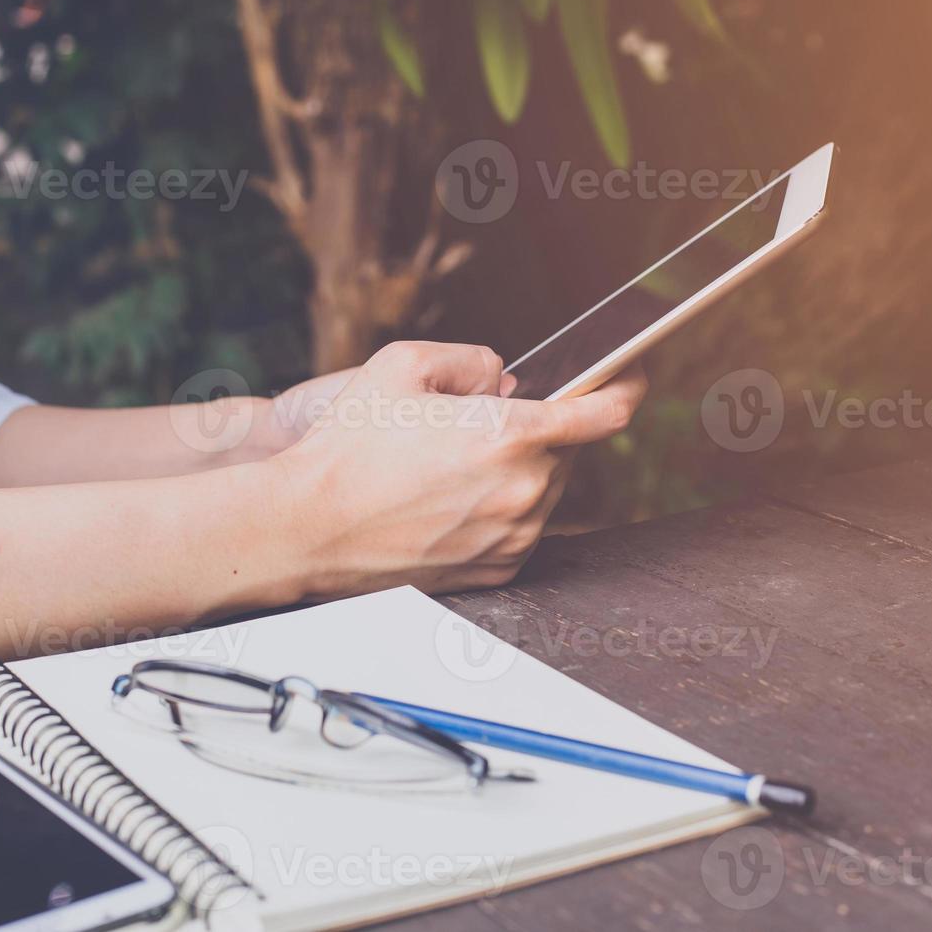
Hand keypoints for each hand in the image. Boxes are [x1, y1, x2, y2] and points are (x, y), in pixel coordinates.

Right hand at [266, 341, 645, 598]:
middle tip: (477, 426)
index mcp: (510, 435)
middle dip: (537, 430)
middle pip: (567, 449)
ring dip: (519, 471)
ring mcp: (512, 537)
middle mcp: (522, 491)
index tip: (628, 375)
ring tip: (452, 466)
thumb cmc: (345, 447)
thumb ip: (471, 360)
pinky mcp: (496, 570)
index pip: (605, 411)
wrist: (303, 527)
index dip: (624, 386)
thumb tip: (504, 379)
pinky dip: (502, 510)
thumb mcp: (403, 365)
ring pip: (545, 490)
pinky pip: (521, 529)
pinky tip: (451, 500)